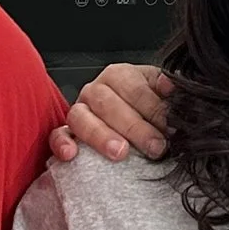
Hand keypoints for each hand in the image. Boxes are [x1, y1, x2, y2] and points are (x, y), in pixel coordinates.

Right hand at [49, 64, 173, 162]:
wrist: (139, 123)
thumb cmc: (150, 110)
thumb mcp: (163, 95)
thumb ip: (167, 90)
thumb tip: (172, 87)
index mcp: (120, 75)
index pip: (134, 88)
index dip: (153, 108)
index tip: (170, 126)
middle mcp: (96, 90)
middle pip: (108, 103)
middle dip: (134, 127)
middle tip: (155, 146)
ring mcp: (79, 110)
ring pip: (81, 118)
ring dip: (101, 136)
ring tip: (120, 153)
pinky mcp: (66, 132)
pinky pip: (57, 135)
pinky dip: (62, 144)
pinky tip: (72, 155)